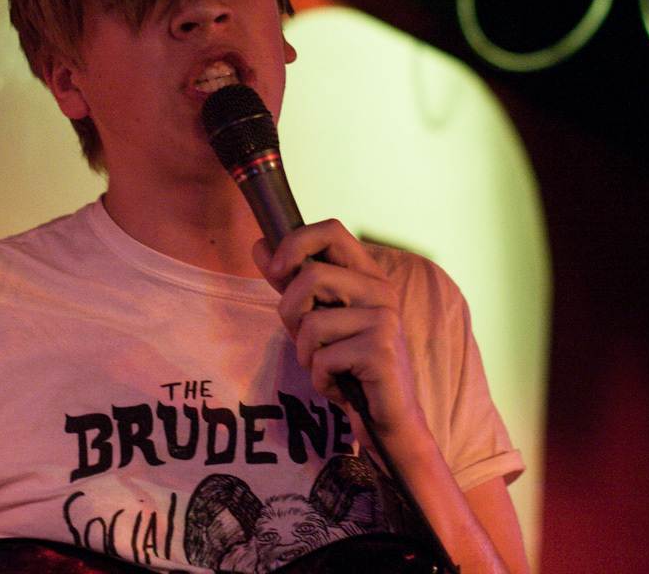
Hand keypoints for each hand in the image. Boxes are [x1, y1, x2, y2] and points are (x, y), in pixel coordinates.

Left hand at [251, 219, 429, 449]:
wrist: (386, 418)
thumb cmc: (349, 364)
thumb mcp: (315, 318)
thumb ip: (291, 282)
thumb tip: (261, 245)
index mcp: (367, 275)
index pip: (332, 230)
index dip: (296, 242)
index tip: (276, 269)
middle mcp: (381, 291)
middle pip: (311, 276)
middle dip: (290, 313)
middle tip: (304, 340)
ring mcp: (384, 320)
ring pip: (312, 323)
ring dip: (306, 354)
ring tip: (328, 366)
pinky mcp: (380, 351)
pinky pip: (322, 359)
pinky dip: (320, 379)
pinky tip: (341, 385)